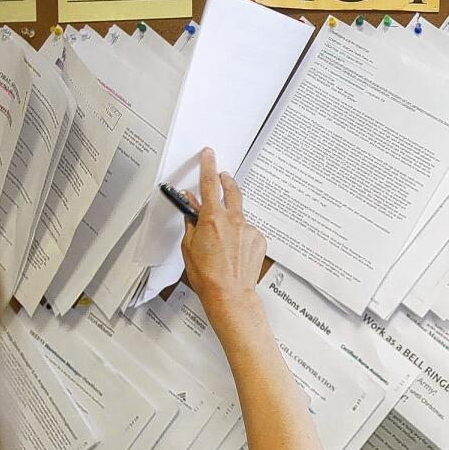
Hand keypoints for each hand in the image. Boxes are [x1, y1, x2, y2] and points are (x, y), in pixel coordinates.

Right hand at [180, 148, 266, 322]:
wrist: (230, 295)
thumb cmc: (207, 276)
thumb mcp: (189, 247)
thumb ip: (191, 223)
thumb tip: (191, 209)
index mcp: (212, 219)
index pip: (208, 183)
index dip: (207, 165)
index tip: (208, 154)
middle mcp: (233, 220)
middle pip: (231, 190)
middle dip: (225, 180)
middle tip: (222, 176)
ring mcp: (249, 229)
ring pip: (239, 214)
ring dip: (231, 216)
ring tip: (224, 236)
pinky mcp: (259, 240)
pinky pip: (248, 230)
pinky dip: (241, 235)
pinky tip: (234, 250)